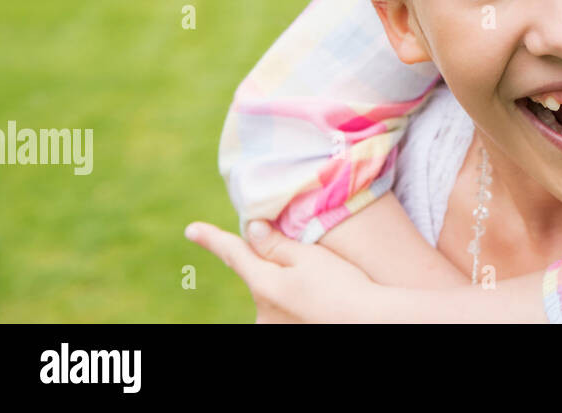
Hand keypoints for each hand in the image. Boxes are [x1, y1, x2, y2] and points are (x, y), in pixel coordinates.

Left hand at [185, 219, 388, 322]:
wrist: (370, 321)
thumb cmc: (343, 286)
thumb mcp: (311, 256)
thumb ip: (276, 244)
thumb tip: (250, 229)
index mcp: (263, 284)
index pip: (234, 253)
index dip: (212, 239)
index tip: (191, 229)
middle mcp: (261, 311)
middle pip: (259, 276)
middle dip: (274, 266)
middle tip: (314, 268)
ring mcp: (272, 327)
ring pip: (273, 295)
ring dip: (288, 287)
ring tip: (324, 288)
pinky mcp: (285, 332)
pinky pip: (283, 311)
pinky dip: (295, 303)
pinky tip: (319, 303)